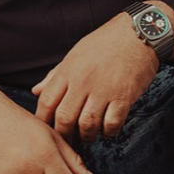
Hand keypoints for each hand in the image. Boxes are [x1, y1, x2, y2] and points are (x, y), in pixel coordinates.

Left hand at [32, 12, 159, 141]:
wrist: (138, 33)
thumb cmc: (105, 43)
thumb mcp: (75, 55)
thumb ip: (55, 75)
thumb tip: (36, 91)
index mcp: (68, 71)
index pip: (47, 101)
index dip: (43, 120)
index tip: (46, 130)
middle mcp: (83, 82)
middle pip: (64, 118)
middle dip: (64, 135)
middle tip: (68, 141)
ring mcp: (103, 90)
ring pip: (87, 125)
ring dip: (87, 136)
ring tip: (89, 137)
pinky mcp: (124, 96)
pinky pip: (112, 123)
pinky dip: (109, 132)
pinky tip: (108, 130)